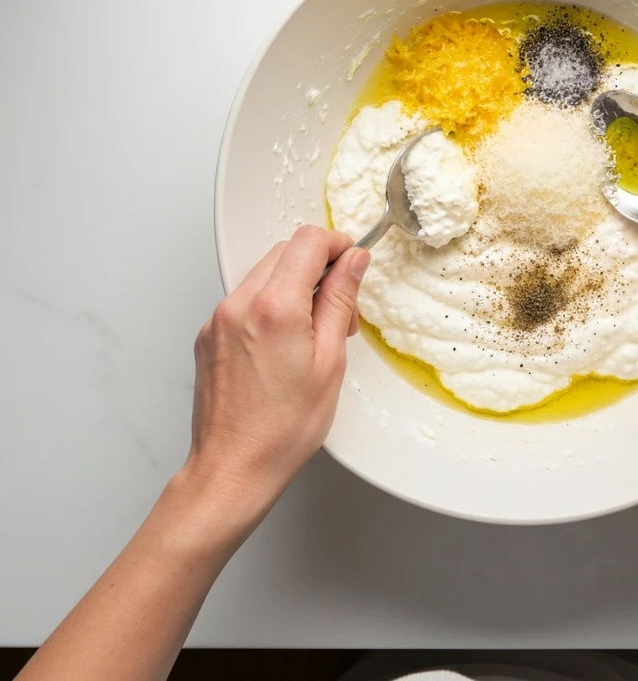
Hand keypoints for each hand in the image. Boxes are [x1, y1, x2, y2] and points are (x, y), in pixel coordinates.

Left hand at [183, 226, 369, 530]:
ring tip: (314, 332)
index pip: (308, 242)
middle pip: (285, 251)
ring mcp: (218, 319)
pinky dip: (271, 305)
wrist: (233, 468)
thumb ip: (340, 300)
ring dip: (295, 285)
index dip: (338, 245)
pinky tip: (287, 343)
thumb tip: (353, 262)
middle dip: (319, 267)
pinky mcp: (208, 335)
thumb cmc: (281, 429)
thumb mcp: (329, 360)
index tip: (354, 261)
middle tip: (340, 308)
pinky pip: (246, 299)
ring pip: (265, 274)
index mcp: (274, 307)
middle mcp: (239, 305)